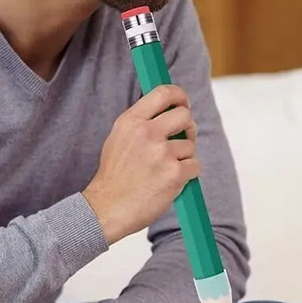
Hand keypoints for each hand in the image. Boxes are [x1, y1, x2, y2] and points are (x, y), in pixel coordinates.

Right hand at [82, 84, 199, 243]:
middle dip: (188, 128)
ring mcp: (161, 153)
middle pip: (185, 115)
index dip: (180, 96)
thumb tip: (169, 110)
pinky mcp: (174, 173)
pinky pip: (195, 165)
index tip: (184, 103)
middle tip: (183, 139)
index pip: (163, 93)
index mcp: (131, 121)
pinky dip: (188, 174)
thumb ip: (141, 122)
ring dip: (184, 157)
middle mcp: (146, 133)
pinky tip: (170, 181)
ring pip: (190, 145)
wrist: (106, 209)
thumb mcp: (119, 138)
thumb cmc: (114, 176)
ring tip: (165, 169)